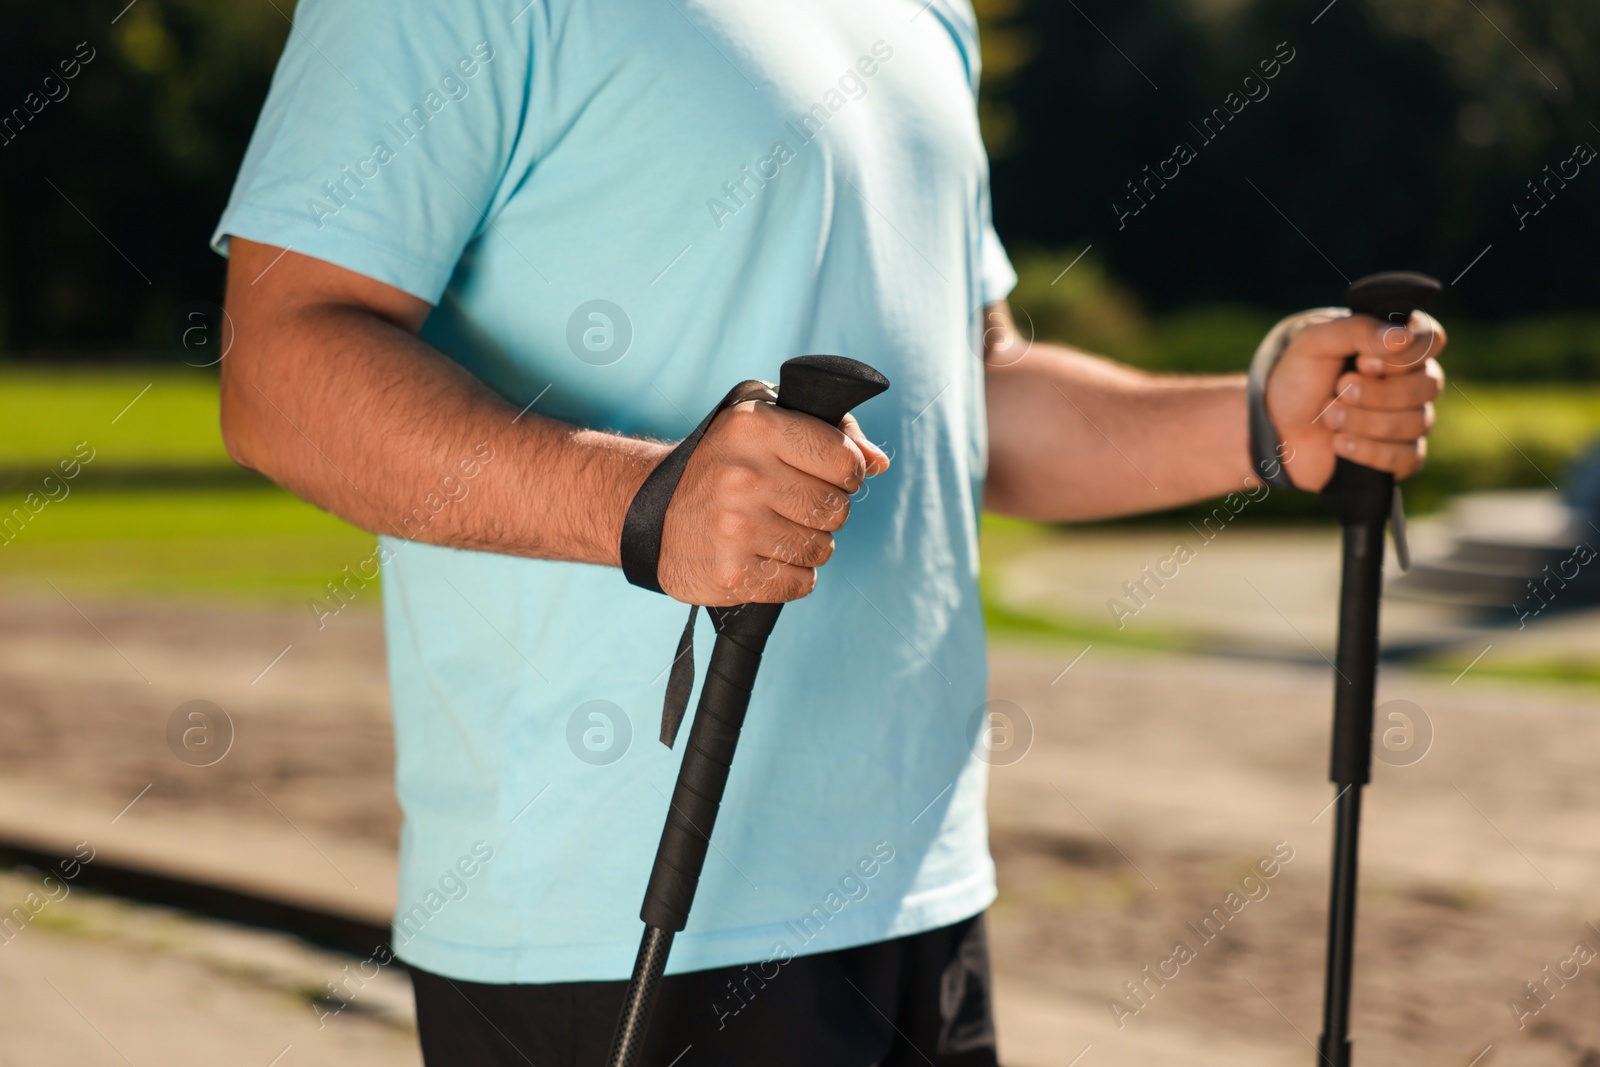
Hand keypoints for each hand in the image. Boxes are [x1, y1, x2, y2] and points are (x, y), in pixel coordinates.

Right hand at [656, 400, 888, 605]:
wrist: (648, 514)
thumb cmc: (721, 464)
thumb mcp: (764, 425)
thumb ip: (831, 434)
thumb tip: (879, 463)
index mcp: (756, 428)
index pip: (844, 460)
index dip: (845, 473)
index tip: (825, 475)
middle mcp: (745, 476)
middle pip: (836, 509)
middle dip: (823, 511)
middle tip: (791, 506)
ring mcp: (736, 528)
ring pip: (822, 549)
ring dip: (807, 545)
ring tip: (772, 531)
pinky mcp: (732, 574)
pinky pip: (801, 583)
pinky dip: (791, 576)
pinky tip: (763, 556)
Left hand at [1265, 309, 1445, 490]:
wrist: (1272, 428)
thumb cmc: (1296, 379)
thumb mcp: (1313, 342)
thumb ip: (1356, 330)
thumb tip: (1403, 337)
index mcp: (1396, 346)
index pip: (1432, 340)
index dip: (1403, 356)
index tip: (1363, 362)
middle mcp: (1410, 381)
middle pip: (1428, 384)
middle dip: (1376, 392)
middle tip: (1338, 389)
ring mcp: (1408, 420)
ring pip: (1416, 422)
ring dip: (1364, 420)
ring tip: (1327, 416)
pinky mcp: (1398, 457)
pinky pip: (1408, 457)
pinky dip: (1369, 451)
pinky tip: (1338, 443)